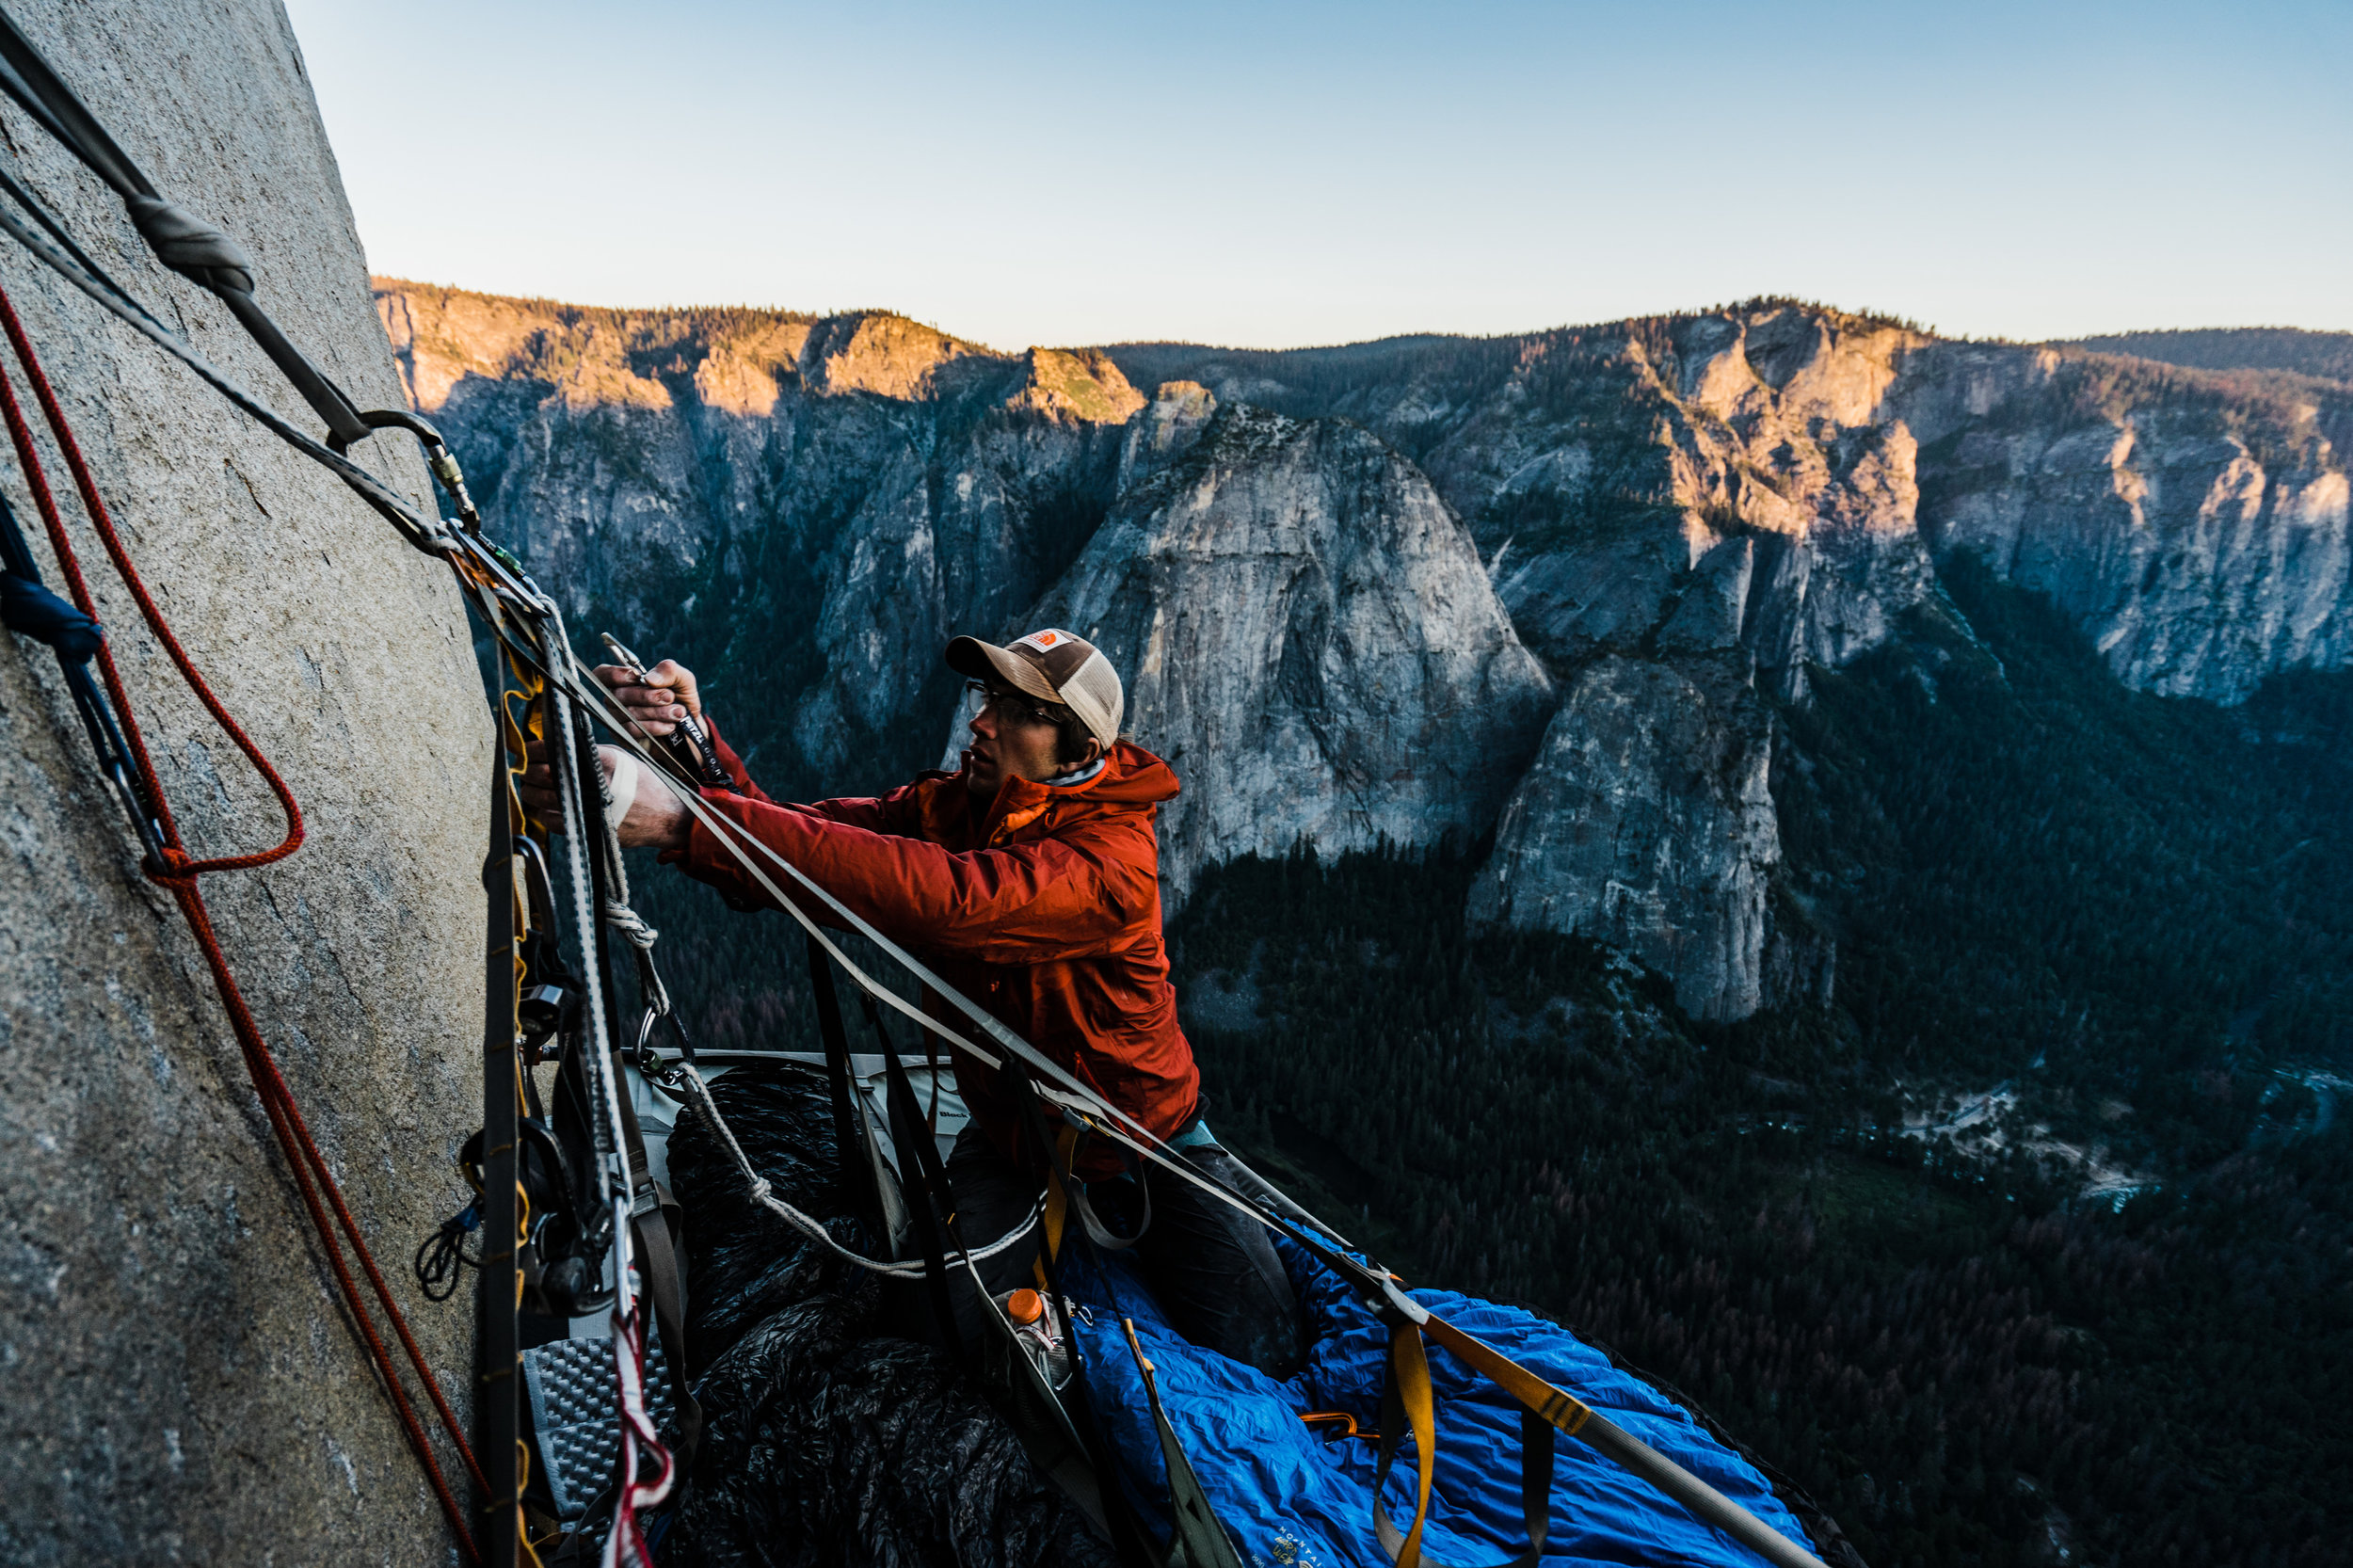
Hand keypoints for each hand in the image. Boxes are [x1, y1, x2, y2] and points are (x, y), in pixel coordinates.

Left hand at [512, 741, 691, 849]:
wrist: (664, 815)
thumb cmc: (642, 783)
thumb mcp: (621, 758)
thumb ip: (590, 752)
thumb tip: (556, 747)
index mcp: (602, 761)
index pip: (555, 751)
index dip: (535, 749)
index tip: (528, 750)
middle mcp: (593, 783)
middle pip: (543, 775)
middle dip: (529, 771)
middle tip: (527, 769)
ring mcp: (588, 808)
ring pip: (542, 799)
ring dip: (532, 792)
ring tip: (533, 788)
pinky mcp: (586, 827)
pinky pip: (551, 820)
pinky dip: (543, 813)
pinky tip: (546, 807)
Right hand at [593, 659, 702, 740]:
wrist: (689, 731)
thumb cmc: (681, 701)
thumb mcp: (683, 681)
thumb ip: (669, 671)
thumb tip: (649, 678)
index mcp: (625, 682)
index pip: (603, 674)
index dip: (614, 674)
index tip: (637, 677)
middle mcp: (616, 699)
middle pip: (618, 695)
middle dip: (647, 695)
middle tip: (670, 697)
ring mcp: (618, 719)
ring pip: (628, 713)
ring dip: (657, 712)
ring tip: (677, 713)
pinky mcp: (624, 737)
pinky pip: (632, 730)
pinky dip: (654, 727)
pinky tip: (669, 726)